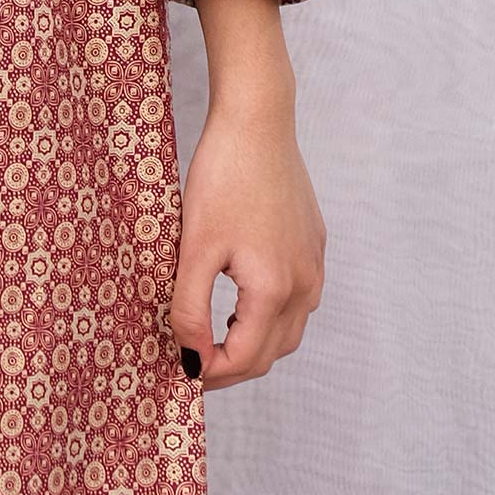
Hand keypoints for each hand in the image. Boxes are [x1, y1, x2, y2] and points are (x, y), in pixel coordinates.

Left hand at [170, 99, 325, 389]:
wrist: (258, 121)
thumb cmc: (223, 178)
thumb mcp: (195, 247)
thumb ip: (189, 308)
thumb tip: (189, 357)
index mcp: (275, 290)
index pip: (246, 359)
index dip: (211, 373)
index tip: (180, 371)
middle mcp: (305, 284)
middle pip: (271, 352)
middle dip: (233, 366)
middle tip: (192, 362)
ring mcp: (314, 264)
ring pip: (288, 329)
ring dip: (253, 343)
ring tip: (212, 337)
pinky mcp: (314, 245)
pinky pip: (298, 298)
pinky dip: (269, 315)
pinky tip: (240, 301)